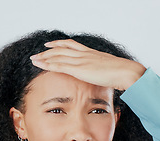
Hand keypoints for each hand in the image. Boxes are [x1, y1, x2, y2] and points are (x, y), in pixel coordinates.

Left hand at [29, 39, 146, 90]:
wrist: (125, 72)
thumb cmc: (122, 74)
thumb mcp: (111, 71)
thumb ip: (104, 73)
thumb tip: (105, 78)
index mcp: (91, 53)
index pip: (72, 45)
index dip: (59, 44)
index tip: (50, 44)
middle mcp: (84, 54)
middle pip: (61, 49)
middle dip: (48, 51)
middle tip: (37, 53)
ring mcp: (81, 60)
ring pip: (57, 56)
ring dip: (44, 57)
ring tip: (34, 59)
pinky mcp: (78, 69)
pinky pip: (59, 65)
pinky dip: (47, 64)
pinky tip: (39, 64)